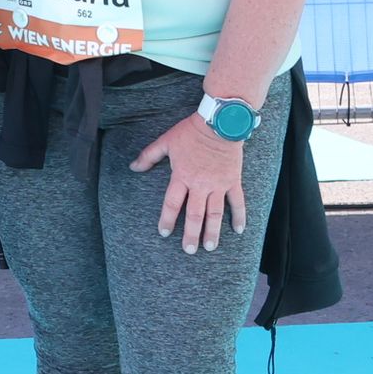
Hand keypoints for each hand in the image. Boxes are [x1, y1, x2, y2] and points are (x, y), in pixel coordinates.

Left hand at [131, 108, 249, 251]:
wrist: (220, 123)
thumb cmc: (191, 131)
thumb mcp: (166, 141)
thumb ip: (149, 156)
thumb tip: (133, 167)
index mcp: (182, 177)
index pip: (172, 204)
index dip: (167, 220)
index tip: (164, 233)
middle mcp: (200, 185)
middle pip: (195, 215)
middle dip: (191, 234)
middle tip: (189, 250)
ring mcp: (218, 185)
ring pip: (215, 214)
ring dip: (213, 232)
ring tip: (209, 247)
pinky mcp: (233, 181)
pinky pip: (237, 202)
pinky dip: (239, 216)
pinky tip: (239, 230)